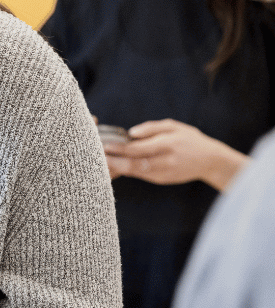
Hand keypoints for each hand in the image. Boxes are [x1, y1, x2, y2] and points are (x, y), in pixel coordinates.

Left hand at [104, 119, 247, 189]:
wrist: (210, 161)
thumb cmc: (190, 140)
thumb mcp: (174, 127)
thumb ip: (152, 128)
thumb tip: (131, 133)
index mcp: (168, 145)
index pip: (139, 148)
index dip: (120, 148)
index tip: (104, 146)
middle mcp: (165, 161)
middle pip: (134, 164)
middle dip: (113, 161)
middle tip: (96, 157)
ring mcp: (163, 173)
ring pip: (135, 173)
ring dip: (116, 168)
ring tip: (100, 163)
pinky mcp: (161, 180)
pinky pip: (139, 176)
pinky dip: (125, 172)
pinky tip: (113, 167)